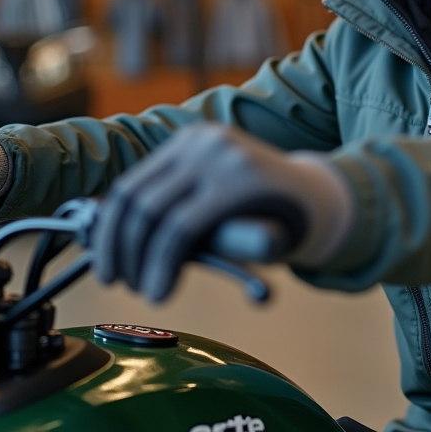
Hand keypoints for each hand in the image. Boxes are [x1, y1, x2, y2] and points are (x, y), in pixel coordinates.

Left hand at [93, 123, 352, 302]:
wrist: (324, 202)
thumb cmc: (264, 212)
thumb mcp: (214, 203)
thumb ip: (174, 211)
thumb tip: (112, 242)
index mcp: (189, 141)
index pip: (130, 186)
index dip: (108, 231)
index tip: (106, 265)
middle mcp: (201, 140)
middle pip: (134, 199)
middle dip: (119, 248)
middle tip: (121, 282)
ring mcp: (221, 155)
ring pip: (153, 214)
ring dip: (140, 261)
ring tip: (148, 290)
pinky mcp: (238, 179)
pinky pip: (180, 228)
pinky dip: (161, 265)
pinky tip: (162, 288)